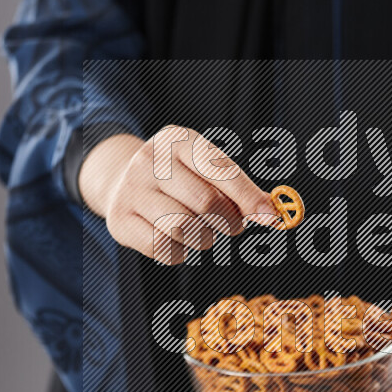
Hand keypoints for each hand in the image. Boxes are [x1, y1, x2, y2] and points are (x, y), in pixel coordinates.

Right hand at [79, 126, 277, 263]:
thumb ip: (240, 188)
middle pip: (205, 202)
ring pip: (183, 227)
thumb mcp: (206, 169)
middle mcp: (150, 160)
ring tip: (205, 231)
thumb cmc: (180, 178)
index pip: (221, 170)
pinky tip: (179, 240)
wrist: (122, 181)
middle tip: (233, 226)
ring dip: (205, 238)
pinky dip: (180, 252)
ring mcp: (131, 189)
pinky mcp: (119, 219)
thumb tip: (272, 212)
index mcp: (179, 140)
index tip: (271, 217)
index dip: (249, 196)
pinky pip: (161, 247)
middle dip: (229, 221)